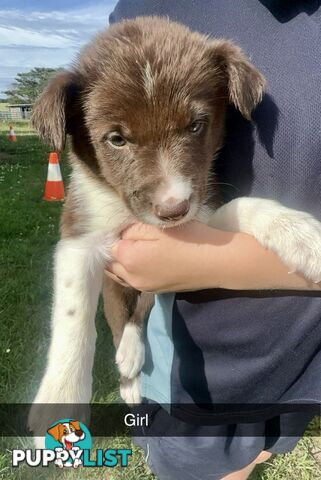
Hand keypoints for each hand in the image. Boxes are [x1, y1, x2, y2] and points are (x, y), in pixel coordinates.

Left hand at [105, 221, 223, 291]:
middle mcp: (131, 278)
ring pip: (120, 275)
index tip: (127, 225)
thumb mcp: (157, 226)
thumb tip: (118, 234)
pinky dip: (132, 271)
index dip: (116, 233)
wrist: (216, 262)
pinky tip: (143, 261)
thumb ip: (131, 229)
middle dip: (115, 250)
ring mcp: (143, 287)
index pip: (109, 244)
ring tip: (133, 248)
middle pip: (111, 262)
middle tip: (129, 235)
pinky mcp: (155, 291)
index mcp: (128, 259)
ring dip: (121, 262)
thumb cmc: (188, 239)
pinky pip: (133, 281)